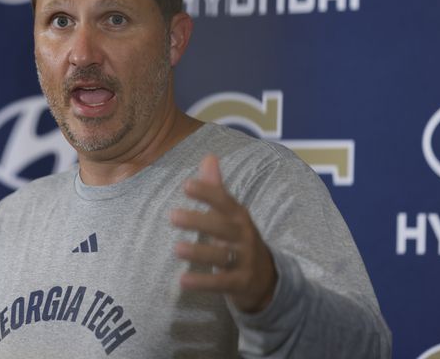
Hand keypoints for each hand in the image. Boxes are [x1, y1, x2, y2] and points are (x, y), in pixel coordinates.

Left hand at [170, 154, 276, 312]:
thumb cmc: (239, 239)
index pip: (224, 201)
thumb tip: (209, 156)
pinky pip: (221, 283)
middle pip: (222, 227)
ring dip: (199, 252)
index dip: (207, 193)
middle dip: (199, 221)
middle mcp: (244, 236)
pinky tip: (182, 281)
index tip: (186, 185)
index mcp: (239, 216)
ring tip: (176, 249)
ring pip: (222, 255)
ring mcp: (244, 260)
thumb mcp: (231, 214)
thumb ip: (217, 188)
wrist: (267, 279)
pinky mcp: (241, 283)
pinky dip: (203, 282)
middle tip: (172, 216)